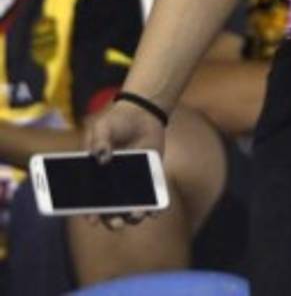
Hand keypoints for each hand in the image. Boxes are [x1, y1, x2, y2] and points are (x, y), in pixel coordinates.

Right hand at [84, 100, 165, 228]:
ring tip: (136, 214)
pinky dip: (153, 207)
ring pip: (130, 209)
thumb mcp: (103, 126)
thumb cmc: (116, 121)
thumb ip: (100, 140)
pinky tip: (155, 211)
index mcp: (94, 177)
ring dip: (133, 216)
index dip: (89, 212)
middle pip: (109, 211)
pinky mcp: (149, 179)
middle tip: (116, 223)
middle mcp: (111, 186)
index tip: (92, 219)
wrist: (142, 114)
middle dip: (112, 220)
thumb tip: (101, 158)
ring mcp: (130, 184)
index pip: (88, 200)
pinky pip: (151, 198)